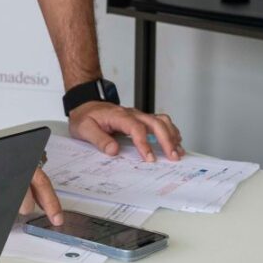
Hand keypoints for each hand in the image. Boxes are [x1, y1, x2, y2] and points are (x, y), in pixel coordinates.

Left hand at [69, 102, 183, 162]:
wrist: (86, 104)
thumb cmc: (85, 116)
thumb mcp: (84, 128)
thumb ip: (99, 139)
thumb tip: (113, 151)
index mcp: (118, 116)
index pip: (136, 128)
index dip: (144, 143)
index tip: (149, 158)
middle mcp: (132, 113)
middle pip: (155, 123)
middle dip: (166, 140)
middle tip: (172, 157)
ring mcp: (138, 115)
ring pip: (161, 121)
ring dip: (172, 135)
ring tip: (178, 151)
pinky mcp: (140, 119)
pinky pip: (160, 122)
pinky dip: (170, 131)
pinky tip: (176, 141)